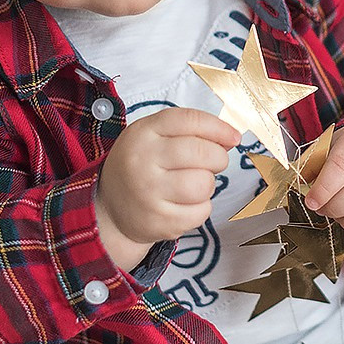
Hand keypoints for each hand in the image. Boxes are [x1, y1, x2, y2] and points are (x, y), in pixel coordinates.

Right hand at [95, 108, 239, 270]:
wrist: (110, 208)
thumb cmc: (141, 165)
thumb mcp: (154, 136)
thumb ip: (189, 130)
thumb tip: (230, 137)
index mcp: (142, 133)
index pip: (189, 121)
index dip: (218, 127)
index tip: (233, 137)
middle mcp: (142, 161)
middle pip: (202, 153)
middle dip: (218, 158)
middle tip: (213, 162)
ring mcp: (148, 194)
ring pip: (204, 184)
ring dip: (208, 184)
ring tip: (193, 183)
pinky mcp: (158, 222)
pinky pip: (201, 212)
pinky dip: (201, 207)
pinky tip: (185, 203)